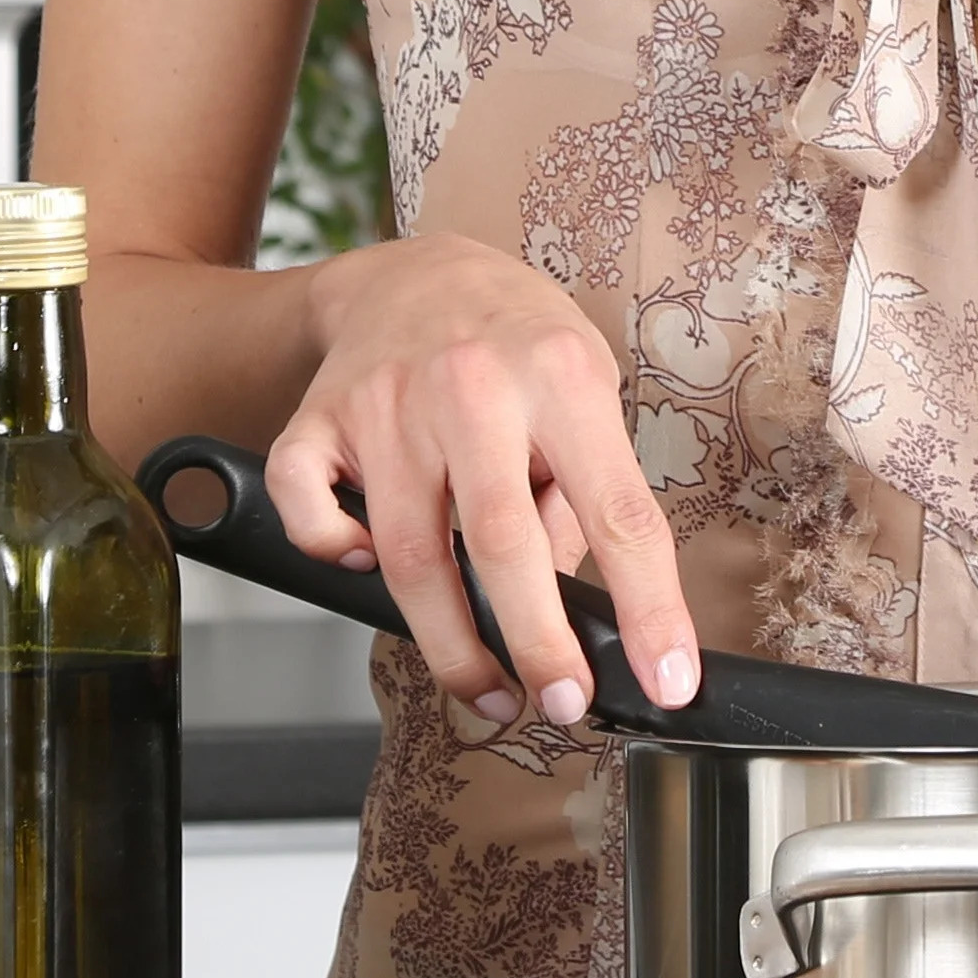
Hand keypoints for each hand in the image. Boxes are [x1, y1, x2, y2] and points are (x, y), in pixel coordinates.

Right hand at [266, 233, 699, 729]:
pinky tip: (366, 566)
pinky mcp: (319, 420)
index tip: (667, 681)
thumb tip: (566, 597)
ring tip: (486, 689)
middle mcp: (473, 389)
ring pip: (408, 556)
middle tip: (559, 706)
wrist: (417, 271)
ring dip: (450, 645)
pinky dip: (334, 553)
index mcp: (562, 380)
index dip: (648, 610)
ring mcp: (388, 405)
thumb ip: (581, 490)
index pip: (620, 514)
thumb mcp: (588, 389)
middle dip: (536, 648)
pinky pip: (311, 514)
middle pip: (501, 547)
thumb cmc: (519, 342)